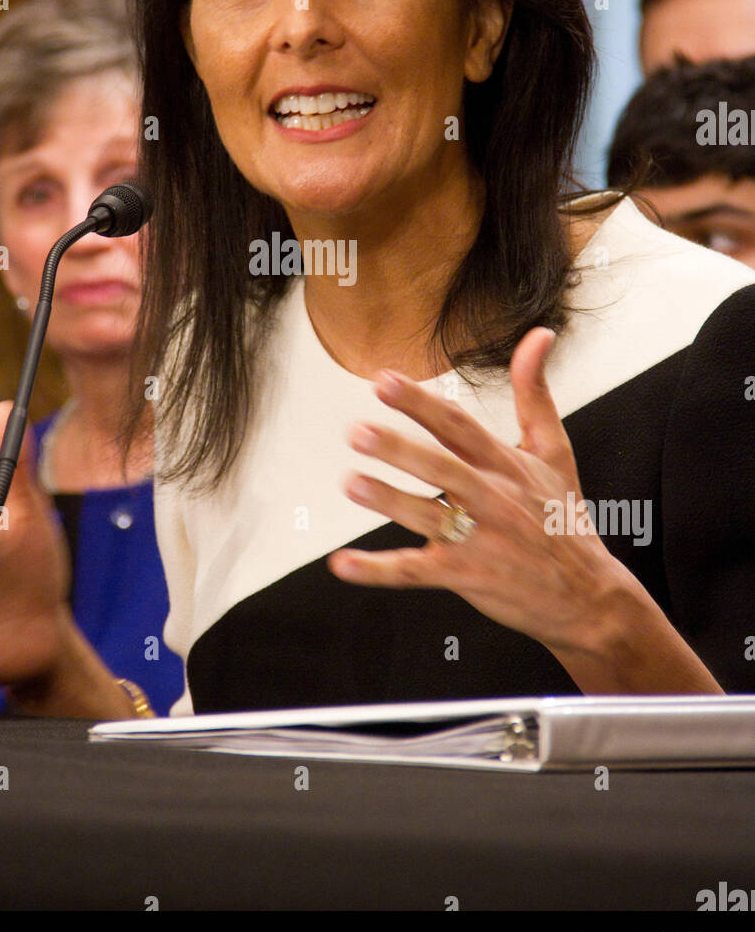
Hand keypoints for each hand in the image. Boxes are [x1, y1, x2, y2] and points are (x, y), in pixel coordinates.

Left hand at [327, 327, 630, 660]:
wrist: (588, 596)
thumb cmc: (563, 518)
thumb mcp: (555, 450)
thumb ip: (535, 392)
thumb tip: (539, 335)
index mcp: (505, 463)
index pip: (458, 425)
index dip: (420, 403)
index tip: (383, 381)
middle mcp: (492, 498)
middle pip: (442, 468)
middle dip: (400, 449)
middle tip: (357, 431)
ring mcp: (480, 539)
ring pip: (429, 516)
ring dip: (389, 500)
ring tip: (351, 482)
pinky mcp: (467, 576)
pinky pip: (416, 571)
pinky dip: (379, 570)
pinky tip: (344, 564)